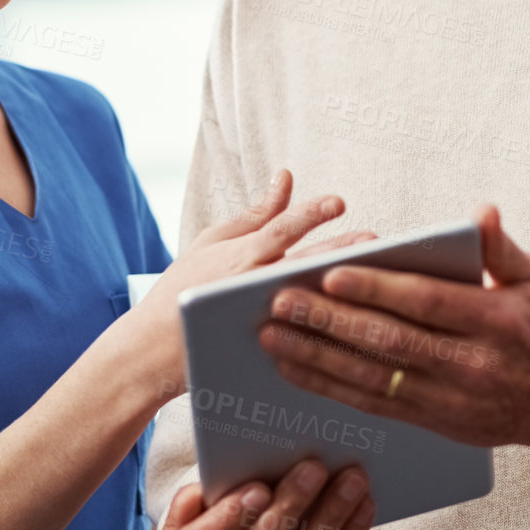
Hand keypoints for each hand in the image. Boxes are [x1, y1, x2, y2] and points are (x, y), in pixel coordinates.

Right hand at [134, 171, 365, 390]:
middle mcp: (255, 286)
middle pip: (306, 266)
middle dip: (343, 253)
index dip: (310, 215)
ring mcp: (263, 319)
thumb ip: (256, 213)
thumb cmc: (182, 286)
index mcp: (241, 257)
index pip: (281, 230)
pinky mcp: (267, 348)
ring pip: (313, 302)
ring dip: (345, 288)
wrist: (152, 351)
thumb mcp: (213, 241)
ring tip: (377, 274)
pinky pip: (304, 337)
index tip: (338, 202)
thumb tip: (286, 179)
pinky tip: (360, 319)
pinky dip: (332, 327)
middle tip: (376, 240)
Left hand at [258, 204, 529, 454]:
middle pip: (389, 341)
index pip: (425, 301)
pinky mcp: (436, 422)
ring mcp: (451, 398)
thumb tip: (480, 213)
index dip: (376, 289)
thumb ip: (499, 246)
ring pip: (373, 378)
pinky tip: (297, 371)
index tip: (330, 273)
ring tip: (273, 337)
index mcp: (495, 319)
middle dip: (330, 322)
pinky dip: (332, 389)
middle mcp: (471, 362)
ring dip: (317, 359)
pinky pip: (376, 405)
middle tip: (281, 302)